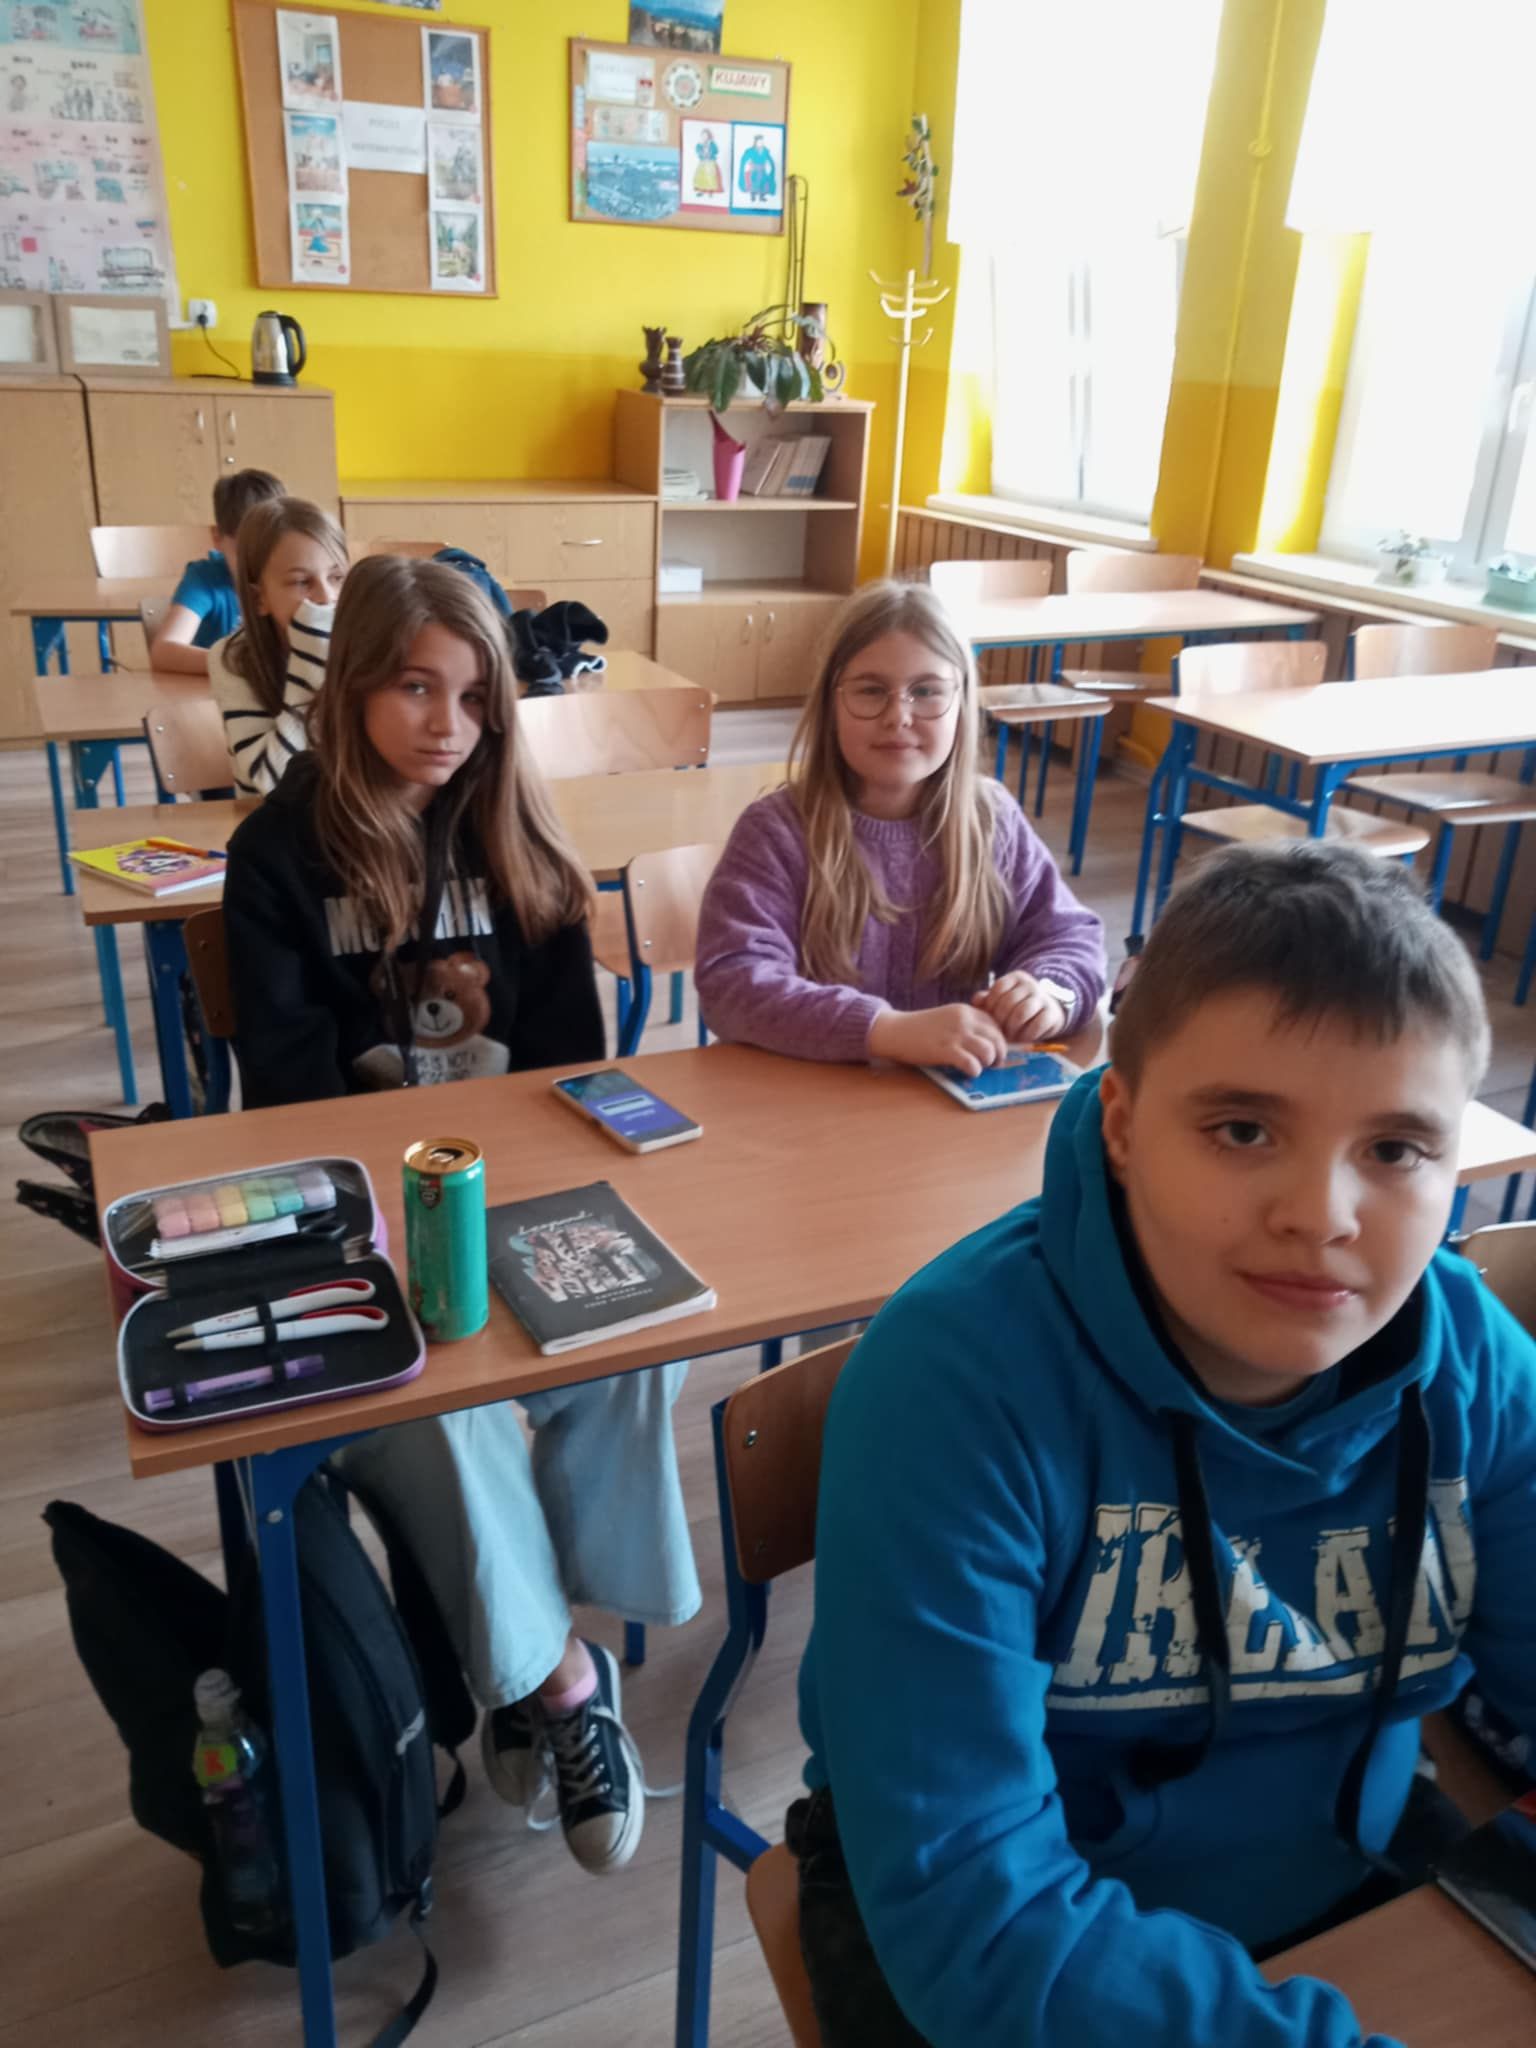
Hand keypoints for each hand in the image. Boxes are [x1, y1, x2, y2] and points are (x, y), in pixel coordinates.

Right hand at [868, 1003, 1009, 1077]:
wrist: (896, 1030)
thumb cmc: (921, 1027)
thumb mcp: (949, 1017)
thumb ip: (968, 1024)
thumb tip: (988, 1041)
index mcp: (967, 1011)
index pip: (996, 1024)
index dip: (1000, 1040)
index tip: (995, 1050)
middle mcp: (965, 1020)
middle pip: (998, 1038)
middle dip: (1000, 1054)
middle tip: (994, 1064)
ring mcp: (956, 1035)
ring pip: (989, 1051)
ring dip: (988, 1063)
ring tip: (979, 1067)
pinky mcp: (946, 1050)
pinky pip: (972, 1063)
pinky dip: (974, 1071)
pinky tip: (967, 1072)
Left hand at [972, 972, 1069, 1044]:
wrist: (1047, 1013)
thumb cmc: (1017, 1008)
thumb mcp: (1001, 1001)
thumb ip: (986, 1000)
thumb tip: (976, 1001)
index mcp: (1015, 978)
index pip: (998, 988)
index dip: (991, 1005)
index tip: (989, 1018)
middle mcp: (1030, 984)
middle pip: (1009, 1001)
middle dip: (1000, 1020)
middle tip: (998, 1031)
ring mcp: (1042, 997)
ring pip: (1022, 1012)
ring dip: (1012, 1028)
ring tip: (1009, 1035)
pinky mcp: (1052, 1013)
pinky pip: (1036, 1024)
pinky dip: (1027, 1035)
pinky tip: (1023, 1038)